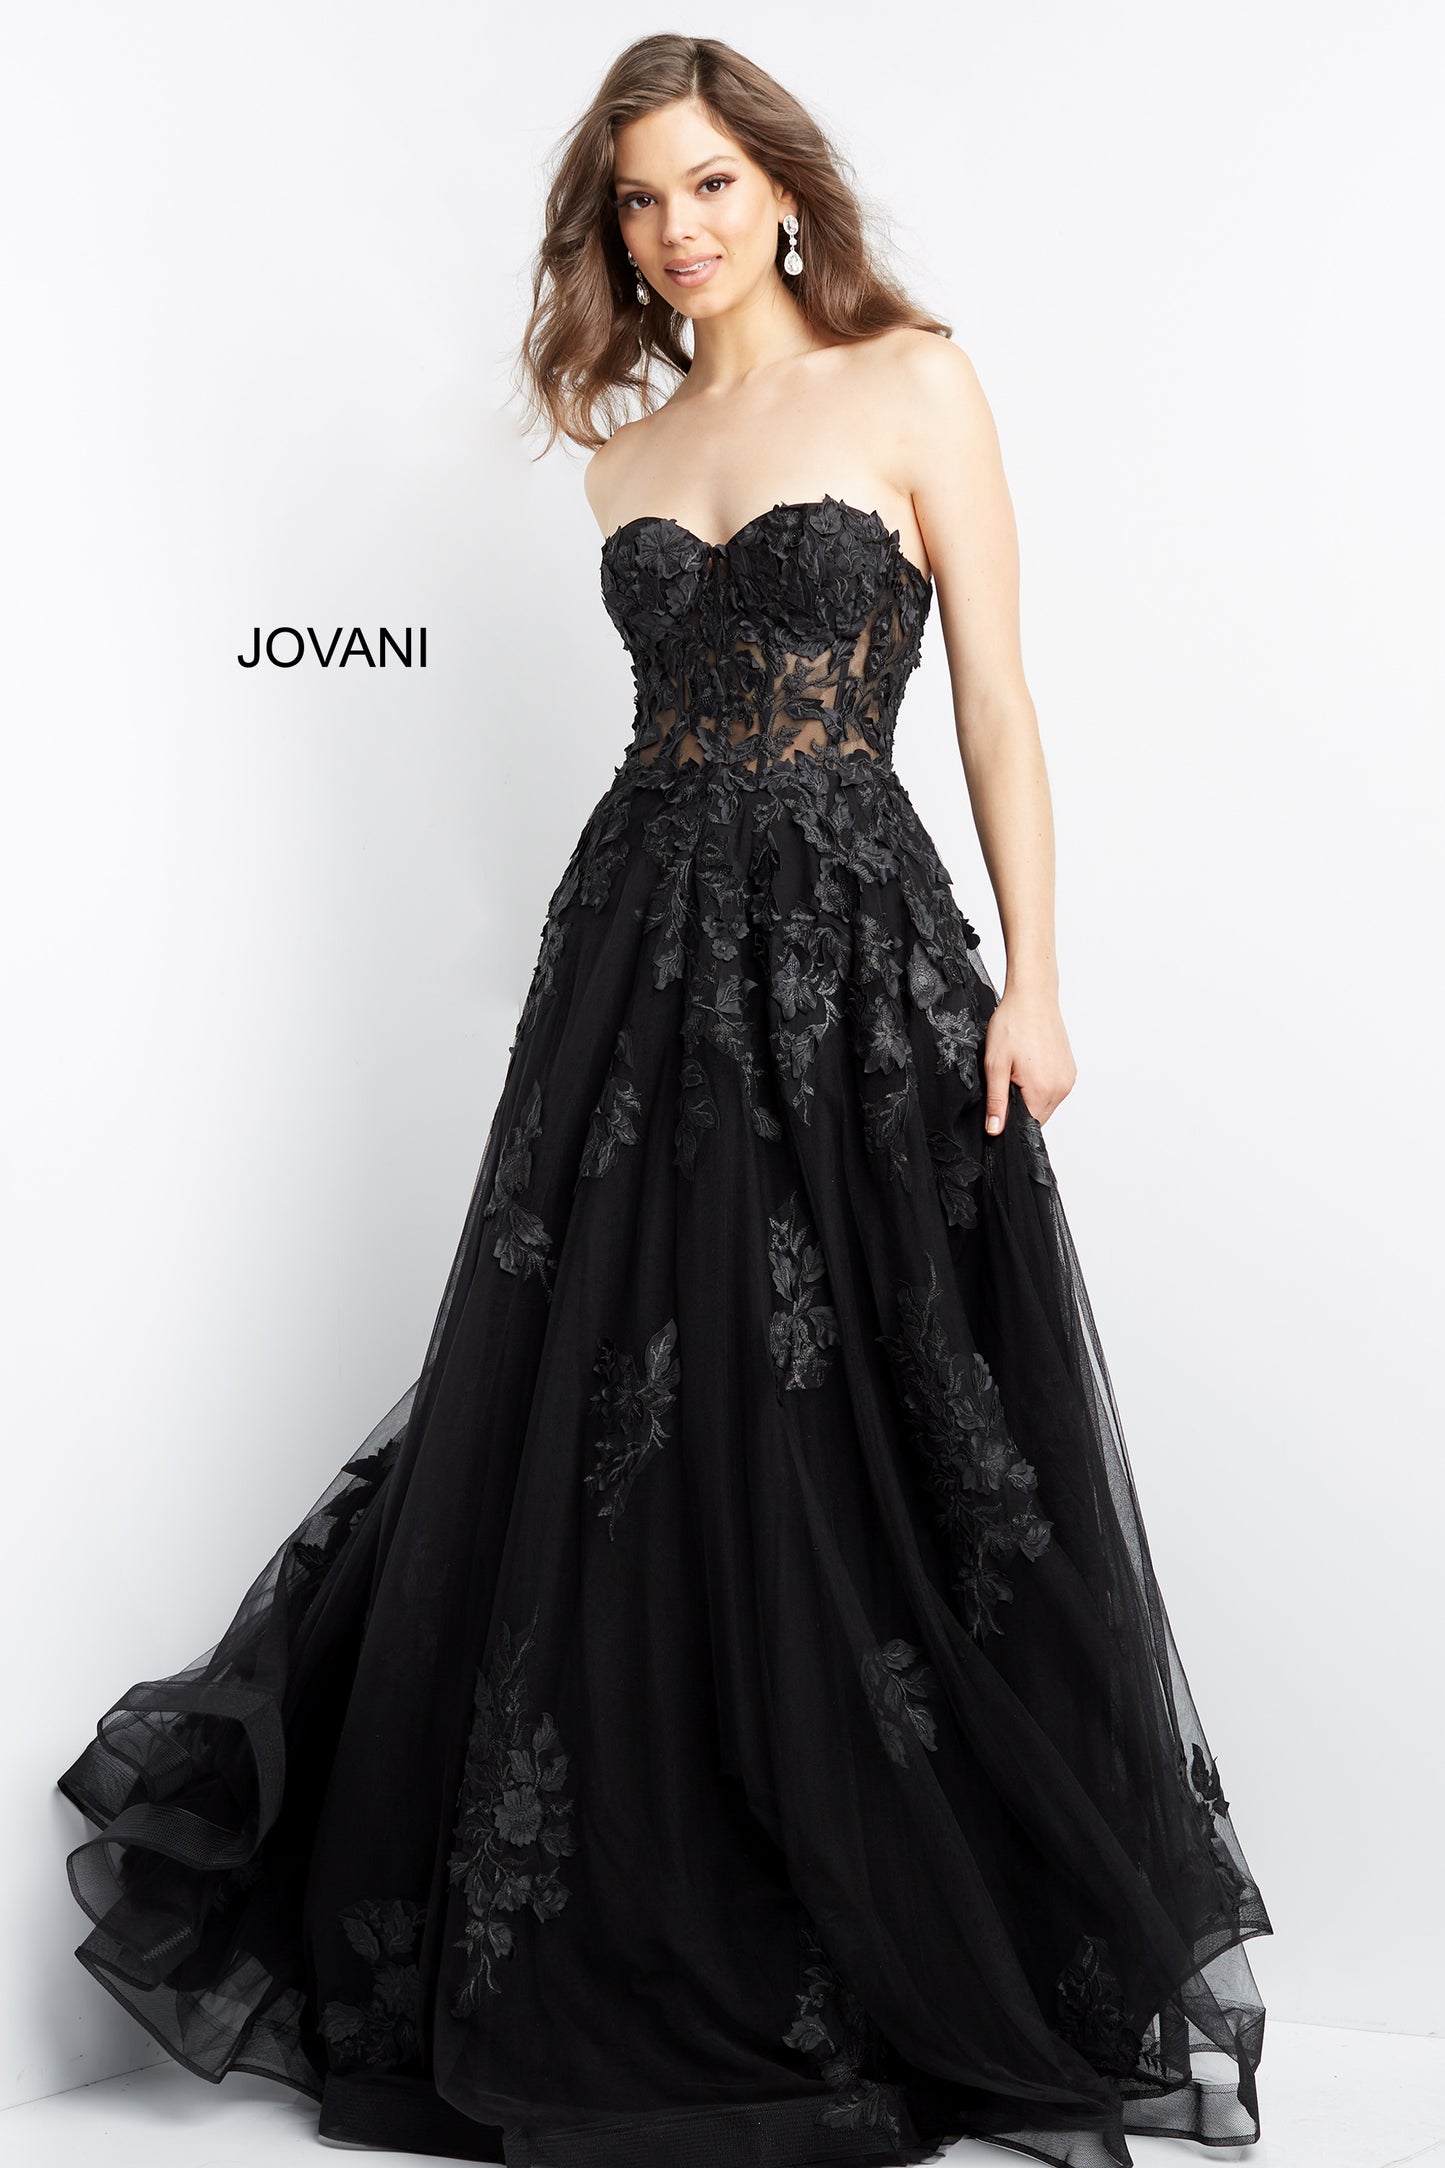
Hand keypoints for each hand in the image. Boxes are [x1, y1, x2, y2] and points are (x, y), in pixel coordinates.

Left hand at [982, 985, 1075, 1134]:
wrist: (1033, 997)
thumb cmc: (1013, 1023)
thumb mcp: (995, 1065)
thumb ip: (997, 1101)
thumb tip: (995, 1129)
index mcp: (1043, 1090)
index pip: (1027, 1124)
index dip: (1009, 1118)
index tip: (999, 1100)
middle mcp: (1061, 1088)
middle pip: (1038, 1115)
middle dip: (1020, 1105)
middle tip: (1007, 1077)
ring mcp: (1068, 1078)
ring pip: (1046, 1103)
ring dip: (1030, 1094)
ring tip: (1019, 1067)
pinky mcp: (1070, 1069)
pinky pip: (1053, 1089)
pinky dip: (1041, 1083)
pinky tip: (1030, 1063)